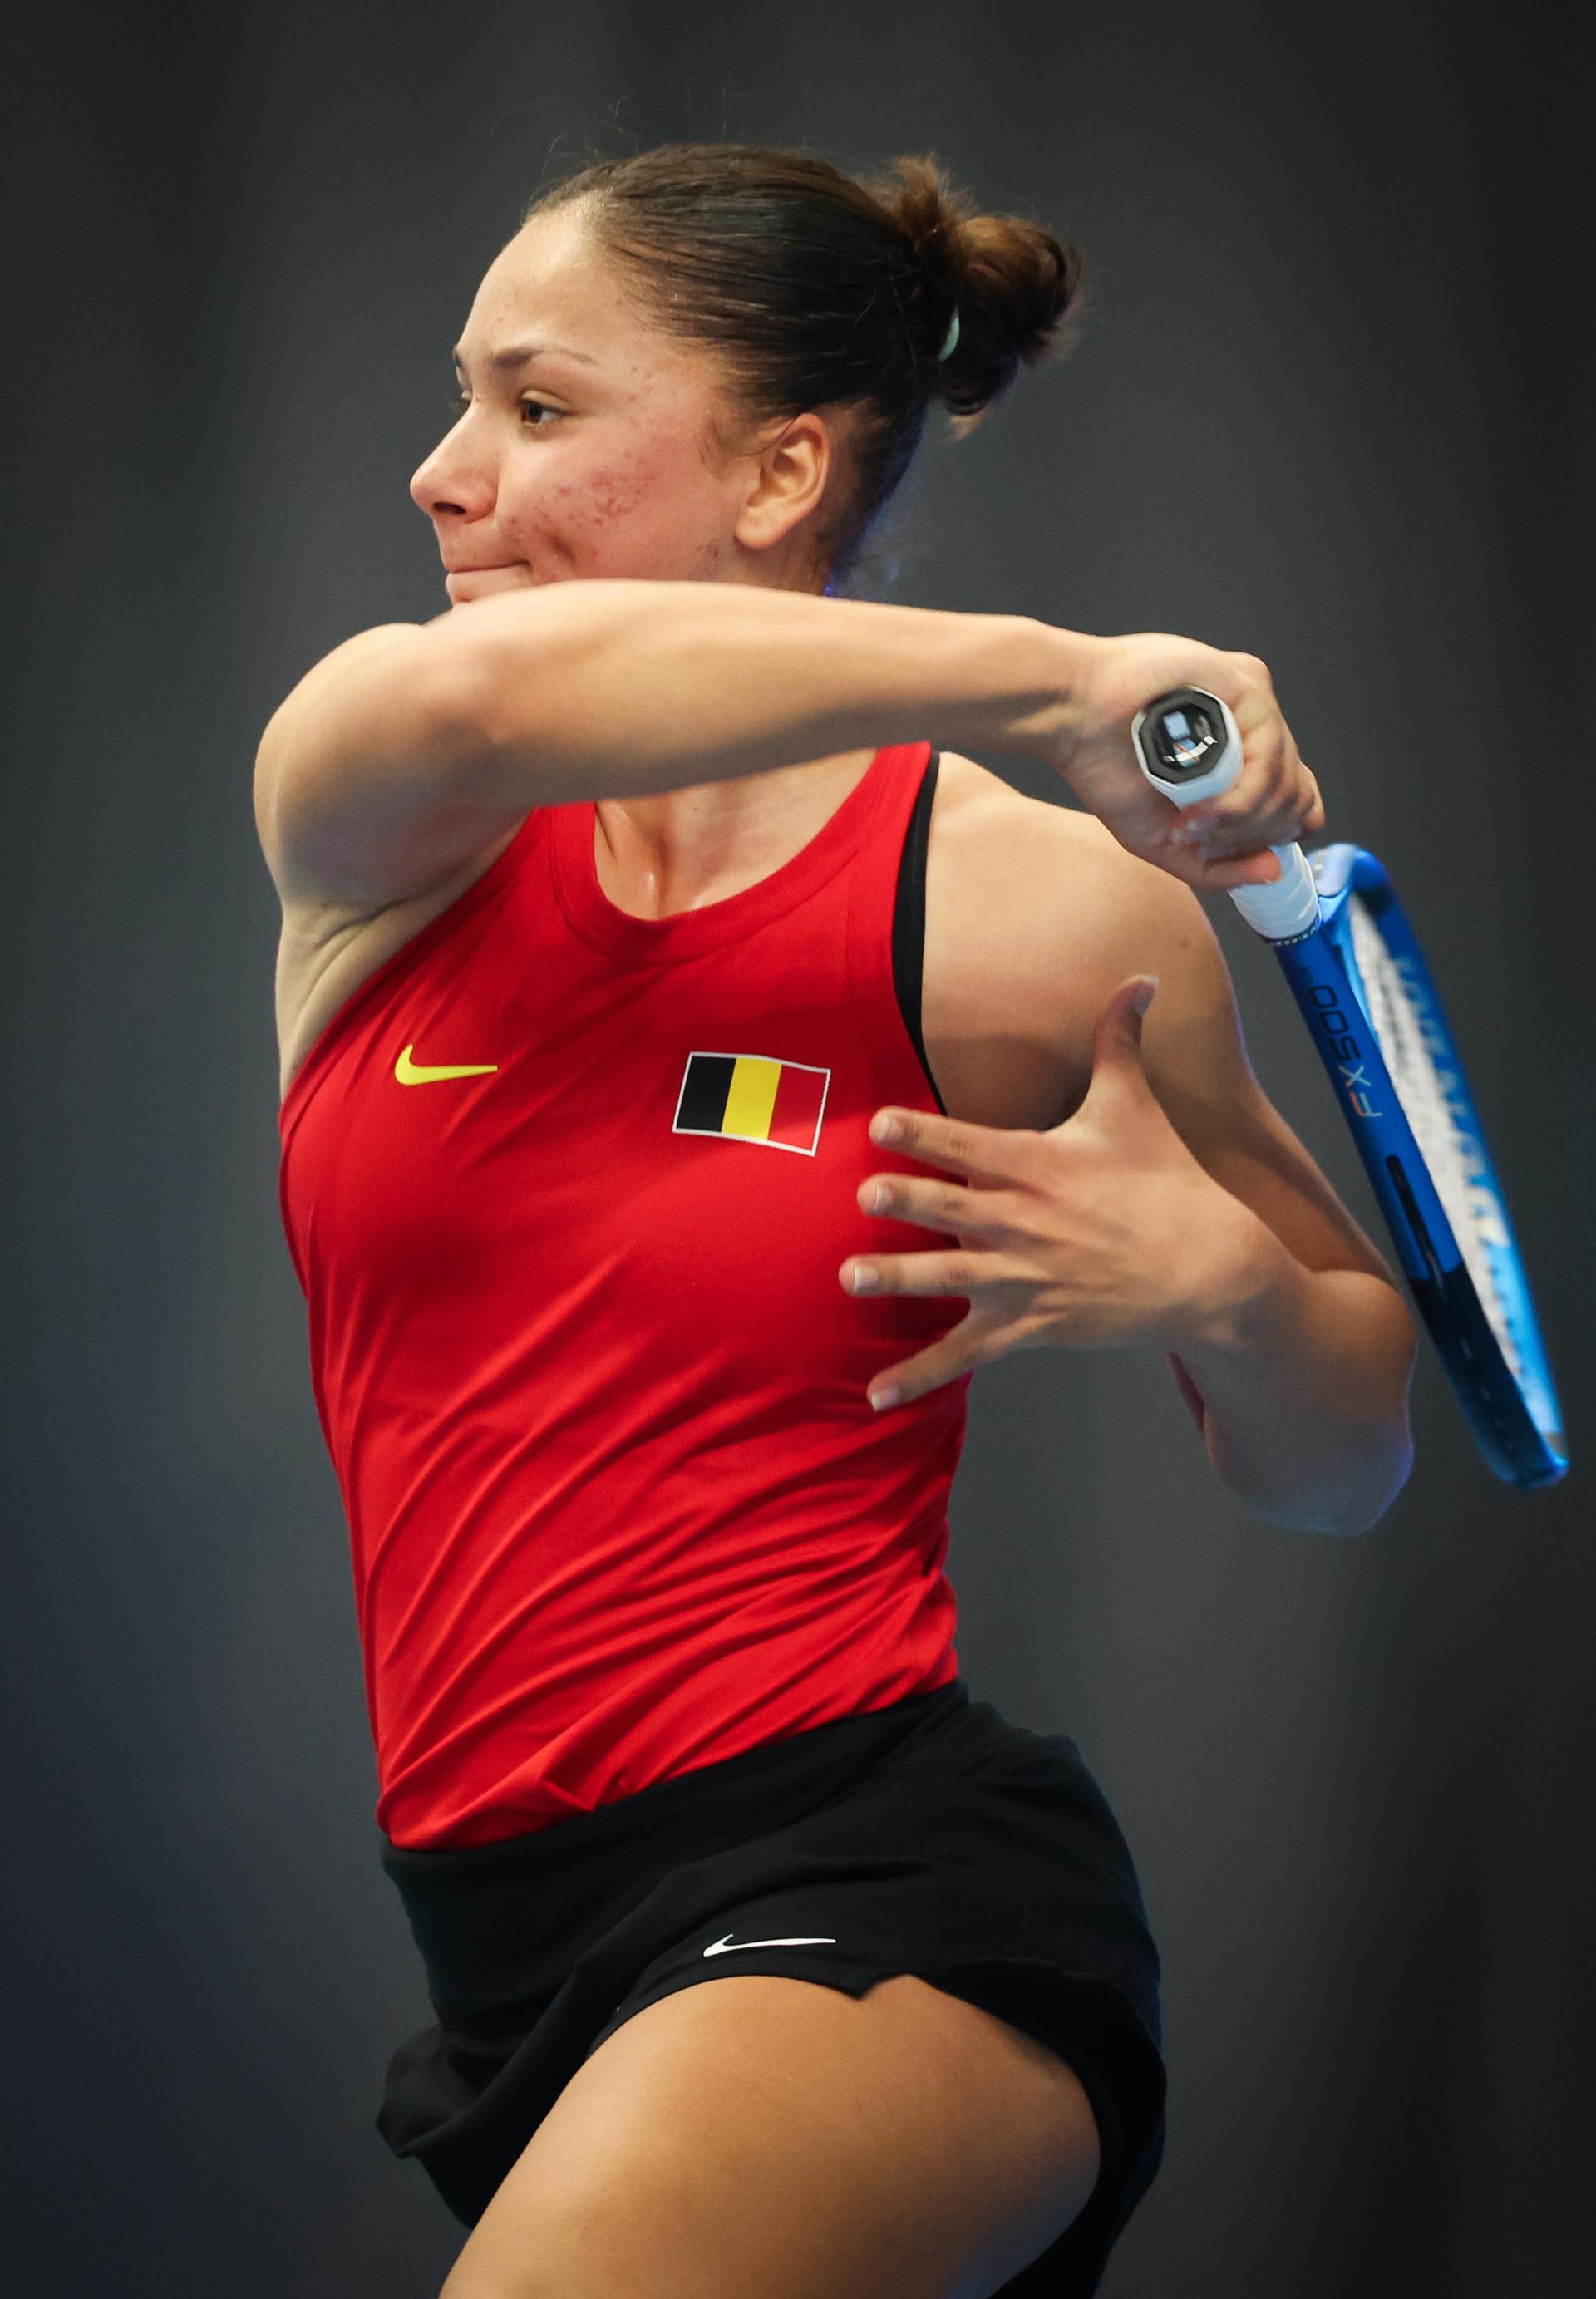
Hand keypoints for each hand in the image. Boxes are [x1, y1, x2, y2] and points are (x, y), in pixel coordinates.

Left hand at [838, 976, 1272, 1408]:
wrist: (1211, 1268)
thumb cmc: (1167, 1182)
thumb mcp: (1137, 1108)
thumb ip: (1121, 1040)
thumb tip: (1142, 976)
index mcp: (1041, 1166)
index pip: (970, 1144)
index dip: (924, 1134)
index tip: (880, 1124)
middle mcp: (1027, 1223)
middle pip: (955, 1211)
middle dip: (908, 1204)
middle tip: (864, 1197)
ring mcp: (1027, 1280)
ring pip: (951, 1281)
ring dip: (899, 1281)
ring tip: (850, 1279)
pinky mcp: (1032, 1325)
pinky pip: (966, 1355)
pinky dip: (920, 1375)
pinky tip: (875, 1394)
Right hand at [1050, 631, 1325, 892]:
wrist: (1074, 719)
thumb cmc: (1109, 769)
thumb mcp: (1165, 843)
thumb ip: (1219, 868)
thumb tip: (1274, 871)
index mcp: (1244, 757)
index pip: (1299, 801)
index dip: (1274, 834)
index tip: (1228, 848)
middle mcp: (1257, 729)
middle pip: (1297, 798)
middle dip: (1253, 835)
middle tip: (1201, 839)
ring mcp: (1256, 707)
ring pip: (1287, 783)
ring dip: (1240, 822)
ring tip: (1190, 825)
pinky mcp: (1249, 686)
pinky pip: (1270, 757)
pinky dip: (1238, 799)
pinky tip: (1197, 810)